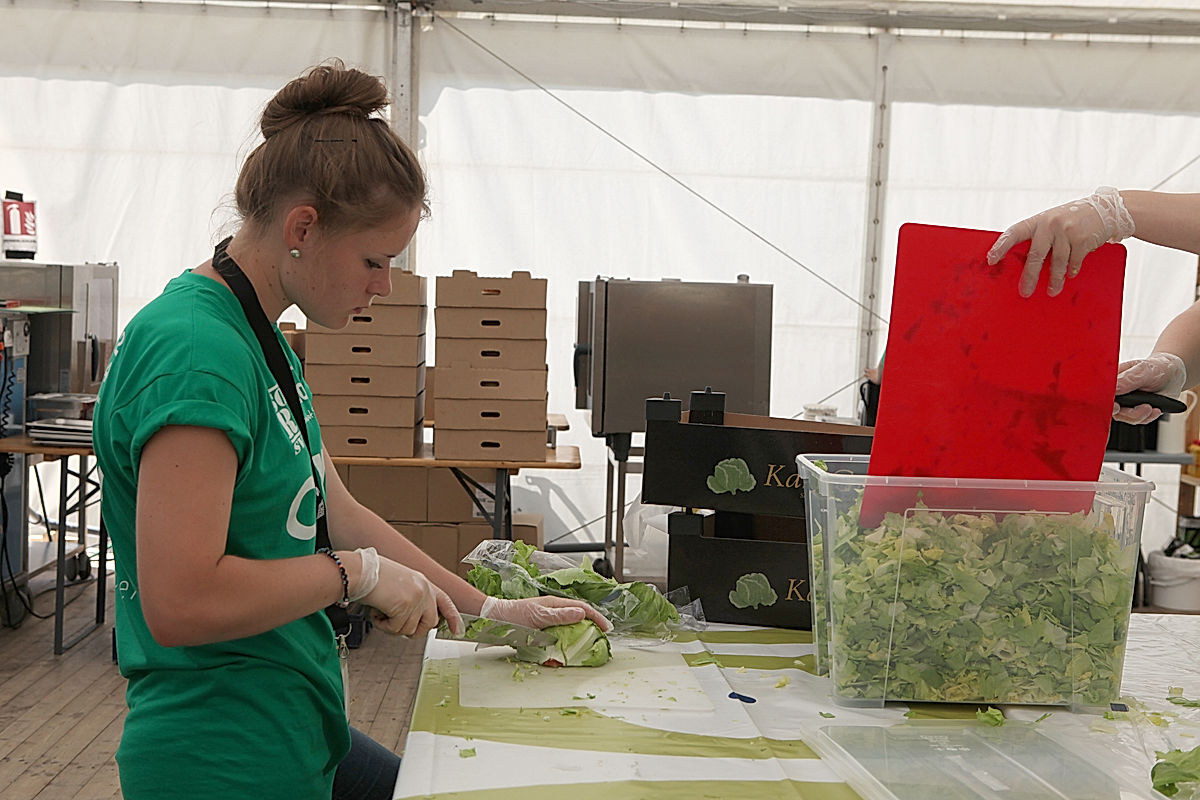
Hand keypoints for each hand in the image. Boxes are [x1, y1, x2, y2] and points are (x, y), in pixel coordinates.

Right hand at [361, 556, 461, 636]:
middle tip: (394, 624)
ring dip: (392, 626)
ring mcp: (417, 597)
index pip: (445, 602)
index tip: (457, 631)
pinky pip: (396, 629)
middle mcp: (424, 589)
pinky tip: (377, 612)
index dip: (452, 617)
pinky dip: (383, 625)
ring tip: (381, 611)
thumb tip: (415, 623)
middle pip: (429, 623)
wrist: (359, 571)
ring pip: (410, 629)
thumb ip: (413, 599)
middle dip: (413, 630)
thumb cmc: (373, 577)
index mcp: (424, 583)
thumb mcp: (401, 584)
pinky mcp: (405, 605)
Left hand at [481, 595, 612, 631]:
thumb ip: (560, 615)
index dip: (597, 618)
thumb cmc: (514, 616)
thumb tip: (583, 613)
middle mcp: (554, 610)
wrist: (494, 619)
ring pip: (570, 625)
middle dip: (592, 625)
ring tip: (588, 644)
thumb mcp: (539, 616)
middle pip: (579, 616)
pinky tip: (567, 648)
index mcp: (556, 604)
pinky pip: (559, 633)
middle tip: (601, 638)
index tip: (607, 630)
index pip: (583, 609)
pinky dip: (567, 640)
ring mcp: (548, 619)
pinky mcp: (541, 628)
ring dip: (580, 633)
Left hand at [987, 187, 1133, 297]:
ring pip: (1056, 262)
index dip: (1001, 246)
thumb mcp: (1052, 222)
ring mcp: (1067, 232)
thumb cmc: (1072, 219)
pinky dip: (1071, 270)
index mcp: (1038, 220)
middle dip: (1030, 276)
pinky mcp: (1083, 240)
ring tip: (1052, 291)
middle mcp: (1050, 224)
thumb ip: (1040, 237)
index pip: (1014, 232)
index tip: (991, 259)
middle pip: (1035, 255)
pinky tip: (1070, 275)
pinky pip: (1074, 261)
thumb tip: (1024, 263)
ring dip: (1054, 279)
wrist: (1105, 209)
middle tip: (1025, 292)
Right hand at [1112, 352, 1186, 423]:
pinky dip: (1148, 417)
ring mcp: (1125, 404)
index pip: (1101, 395)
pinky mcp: (1135, 412)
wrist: (1172, 374)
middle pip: (1112, 410)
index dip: (1106, 404)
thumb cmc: (1157, 367)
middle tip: (1144, 407)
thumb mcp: (1144, 370)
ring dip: (1141, 415)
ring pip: (1126, 418)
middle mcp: (1116, 394)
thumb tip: (1114, 389)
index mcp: (1112, 381)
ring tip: (1152, 407)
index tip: (1118, 407)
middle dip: (1128, 413)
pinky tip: (1156, 410)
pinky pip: (1138, 420)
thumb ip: (1129, 379)